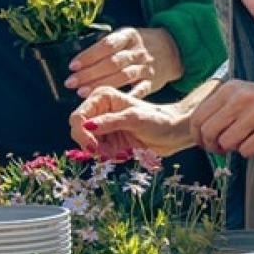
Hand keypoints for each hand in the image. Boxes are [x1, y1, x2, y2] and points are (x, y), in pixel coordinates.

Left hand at [67, 27, 181, 98]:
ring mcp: (147, 67)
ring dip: (101, 85)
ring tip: (82, 92)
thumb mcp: (125, 36)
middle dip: (89, 73)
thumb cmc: (138, 45)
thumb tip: (79, 61)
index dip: (88, 56)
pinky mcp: (153, 81)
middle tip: (71, 83)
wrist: (173, 48)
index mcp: (130, 36)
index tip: (72, 66)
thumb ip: (105, 46)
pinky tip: (111, 102)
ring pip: (123, 76)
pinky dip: (126, 95)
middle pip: (113, 62)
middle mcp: (139, 51)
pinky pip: (139, 89)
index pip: (107, 45)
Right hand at [71, 87, 192, 157]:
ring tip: (122, 153)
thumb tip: (87, 125)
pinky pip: (98, 151)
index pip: (78, 116)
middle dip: (91, 146)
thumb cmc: (158, 120)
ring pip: (87, 144)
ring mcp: (103, 125)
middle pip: (78, 131)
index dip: (81, 133)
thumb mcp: (135, 119)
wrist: (174, 133)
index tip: (94, 147)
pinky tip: (124, 154)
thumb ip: (111, 122)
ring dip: (101, 153)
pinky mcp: (109, 139)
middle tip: (109, 154)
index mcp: (102, 97)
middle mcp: (99, 109)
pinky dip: (108, 156)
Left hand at [192, 75, 253, 158]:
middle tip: (223, 149)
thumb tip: (202, 133)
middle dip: (213, 146)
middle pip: (208, 132)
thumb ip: (226, 107)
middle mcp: (241, 98)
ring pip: (226, 143)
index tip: (206, 143)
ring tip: (248, 142)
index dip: (198, 136)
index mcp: (232, 89)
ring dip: (234, 149)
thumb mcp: (249, 95)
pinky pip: (246, 150)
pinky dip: (251, 152)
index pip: (198, 117)